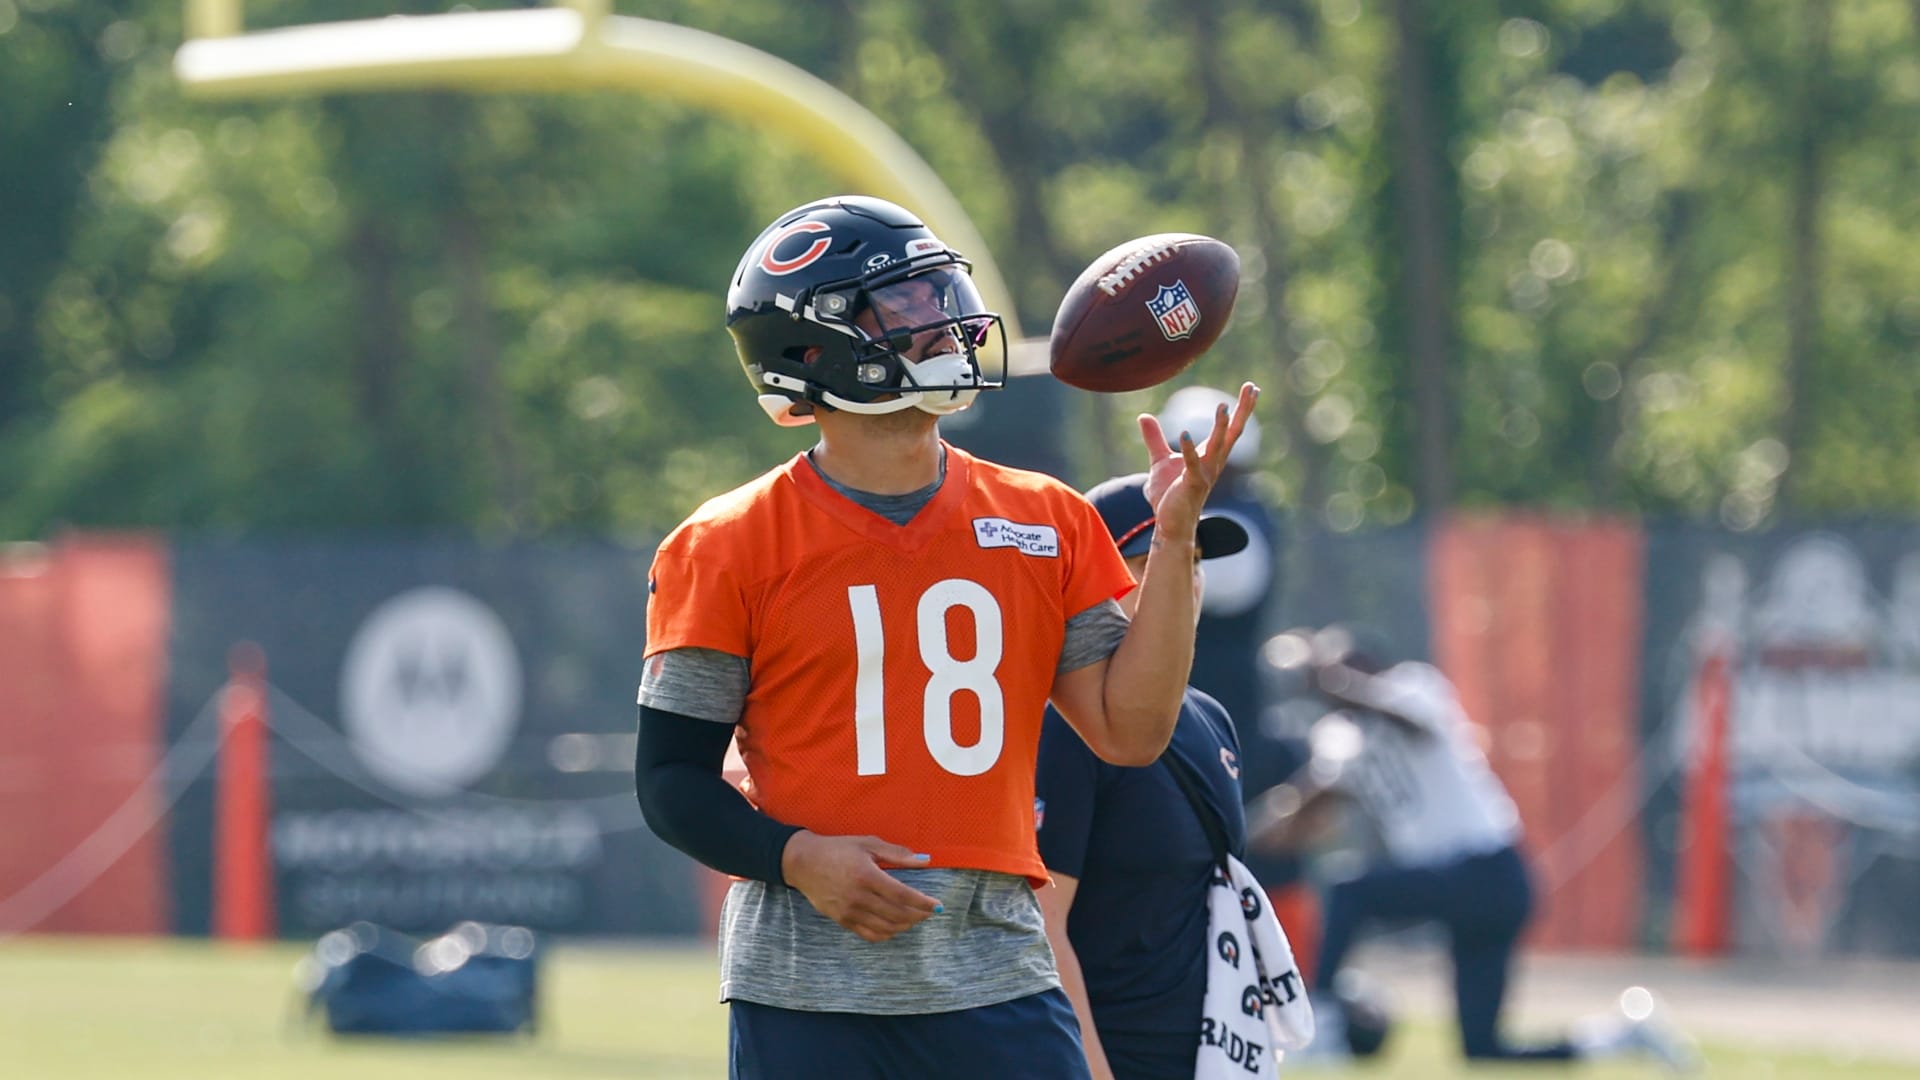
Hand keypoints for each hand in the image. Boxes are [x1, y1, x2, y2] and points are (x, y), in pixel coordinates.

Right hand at [780, 831, 942, 942]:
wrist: (803, 862)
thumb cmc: (838, 849)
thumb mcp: (868, 844)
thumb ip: (897, 854)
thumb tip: (925, 860)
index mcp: (866, 876)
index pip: (902, 895)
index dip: (923, 903)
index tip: (938, 906)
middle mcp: (858, 897)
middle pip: (897, 914)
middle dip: (918, 915)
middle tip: (929, 912)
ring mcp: (849, 912)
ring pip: (885, 927)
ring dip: (905, 925)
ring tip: (915, 918)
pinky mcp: (842, 920)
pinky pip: (870, 934)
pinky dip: (887, 933)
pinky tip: (895, 926)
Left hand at [1137, 382, 1258, 534]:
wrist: (1169, 525)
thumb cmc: (1169, 496)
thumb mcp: (1160, 461)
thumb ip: (1154, 438)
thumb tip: (1143, 417)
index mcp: (1210, 456)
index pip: (1230, 429)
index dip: (1242, 409)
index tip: (1252, 388)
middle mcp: (1213, 464)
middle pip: (1232, 433)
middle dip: (1243, 411)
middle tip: (1253, 388)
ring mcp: (1204, 474)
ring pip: (1217, 447)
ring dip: (1220, 427)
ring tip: (1224, 406)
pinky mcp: (1190, 485)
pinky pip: (1192, 465)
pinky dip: (1189, 450)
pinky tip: (1185, 433)